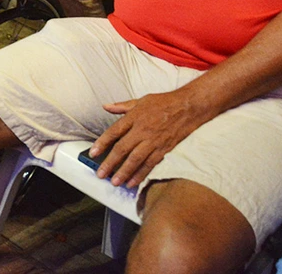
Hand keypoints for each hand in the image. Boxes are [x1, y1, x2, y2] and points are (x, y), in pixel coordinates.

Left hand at [90, 91, 215, 188]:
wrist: (188, 107)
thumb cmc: (164, 102)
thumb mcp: (141, 100)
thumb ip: (122, 106)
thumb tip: (105, 106)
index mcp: (134, 117)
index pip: (114, 132)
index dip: (102, 143)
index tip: (93, 153)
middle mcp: (142, 130)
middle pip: (123, 149)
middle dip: (110, 163)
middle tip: (101, 174)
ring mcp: (153, 141)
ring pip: (136, 160)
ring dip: (124, 172)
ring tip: (115, 182)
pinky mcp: (164, 149)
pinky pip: (151, 164)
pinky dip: (141, 174)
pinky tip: (133, 182)